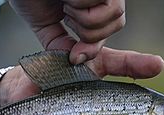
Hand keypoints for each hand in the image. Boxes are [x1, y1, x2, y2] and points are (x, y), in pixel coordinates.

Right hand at [9, 0, 124, 63]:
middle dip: (88, 30)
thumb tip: (76, 60)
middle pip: (118, 21)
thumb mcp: (45, 23)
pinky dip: (80, 1)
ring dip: (82, 14)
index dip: (95, 44)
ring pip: (113, 11)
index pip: (114, 25)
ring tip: (65, 1)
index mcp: (93, 3)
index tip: (75, 55)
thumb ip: (60, 42)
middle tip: (65, 14)